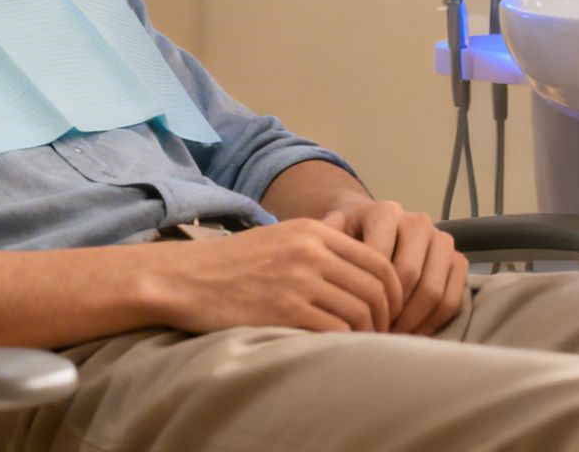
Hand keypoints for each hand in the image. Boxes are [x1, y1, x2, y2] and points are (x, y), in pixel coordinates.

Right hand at [152, 219, 402, 333]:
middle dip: (386, 315)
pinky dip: (345, 344)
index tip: (390, 310)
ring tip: (360, 344)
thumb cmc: (231, 263)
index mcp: (313, 230)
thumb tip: (357, 248)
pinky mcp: (285, 310)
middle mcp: (311, 251)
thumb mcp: (278, 236)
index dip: (393, 290)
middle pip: (376, 287)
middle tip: (381, 333)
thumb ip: (319, 242)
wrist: (185, 278)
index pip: (377, 260)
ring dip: (368, 333)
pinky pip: (337, 331)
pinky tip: (337, 349)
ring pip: (361, 311)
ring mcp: (299, 280)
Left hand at [322, 202, 466, 334]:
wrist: (370, 228)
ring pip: (434, 289)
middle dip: (393, 310)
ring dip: (414, 320)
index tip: (359, 319)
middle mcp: (416, 221)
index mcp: (384, 212)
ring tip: (394, 337)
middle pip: (410, 275)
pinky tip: (414, 333)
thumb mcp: (331, 237)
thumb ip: (325, 248)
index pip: (381, 262)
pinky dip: (435, 321)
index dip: (370, 296)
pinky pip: (453, 297)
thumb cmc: (348, 239)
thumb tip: (326, 270)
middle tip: (377, 334)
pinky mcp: (457, 258)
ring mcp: (440, 239)